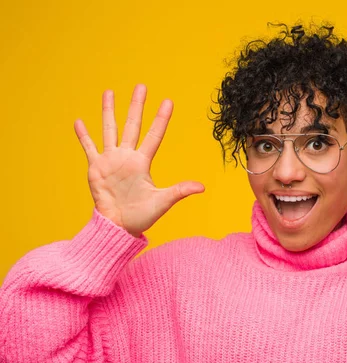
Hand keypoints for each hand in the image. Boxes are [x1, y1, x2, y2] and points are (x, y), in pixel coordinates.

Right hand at [74, 84, 204, 236]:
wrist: (118, 226)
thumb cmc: (141, 216)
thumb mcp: (163, 202)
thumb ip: (180, 191)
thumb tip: (202, 187)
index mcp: (143, 162)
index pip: (154, 135)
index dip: (161, 119)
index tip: (168, 101)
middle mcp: (127, 157)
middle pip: (133, 125)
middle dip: (137, 106)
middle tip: (141, 86)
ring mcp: (110, 160)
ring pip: (110, 129)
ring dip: (109, 111)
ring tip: (109, 92)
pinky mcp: (95, 168)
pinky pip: (89, 148)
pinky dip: (84, 136)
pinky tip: (79, 121)